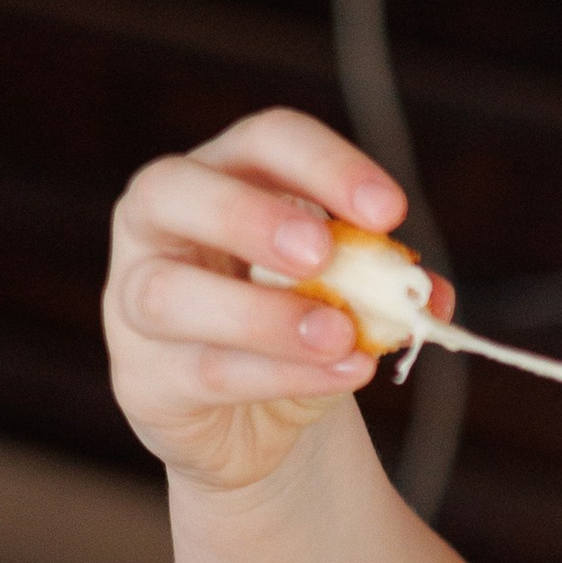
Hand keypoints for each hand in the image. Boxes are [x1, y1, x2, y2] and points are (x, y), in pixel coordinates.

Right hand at [104, 109, 440, 496]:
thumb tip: (428, 295)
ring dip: (263, 315)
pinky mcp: (142, 378)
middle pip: (174, 189)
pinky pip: (202, 372)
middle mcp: (159, 225)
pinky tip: (339, 375)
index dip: (324, 165)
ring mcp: (133, 300)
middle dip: (250, 217)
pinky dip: (279, 376)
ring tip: (341, 336)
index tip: (389, 211)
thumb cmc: (297, 328)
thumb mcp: (345, 294)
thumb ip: (383, 285)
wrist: (251, 421)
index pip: (263, 141)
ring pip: (171, 295)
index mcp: (222, 176)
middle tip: (323, 251)